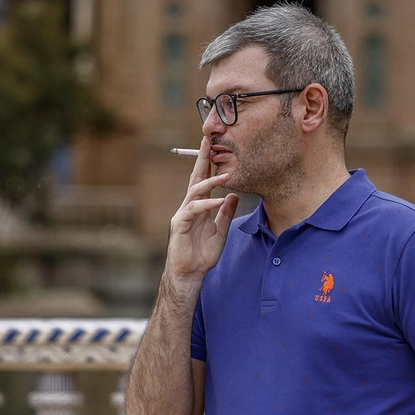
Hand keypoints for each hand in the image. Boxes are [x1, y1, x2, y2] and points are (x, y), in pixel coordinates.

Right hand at [166, 137, 239, 286]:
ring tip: (226, 174)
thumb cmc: (202, 254)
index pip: (203, 180)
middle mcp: (189, 206)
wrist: (190, 273)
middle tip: (208, 141)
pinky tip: (219, 201)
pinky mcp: (180, 225)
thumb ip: (226, 213)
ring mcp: (183, 214)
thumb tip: (234, 196)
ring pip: (195, 191)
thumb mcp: (220, 230)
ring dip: (211, 181)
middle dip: (202, 159)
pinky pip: (194, 210)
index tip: (214, 146)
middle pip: (195, 178)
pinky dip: (207, 204)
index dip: (208, 163)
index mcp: (198, 206)